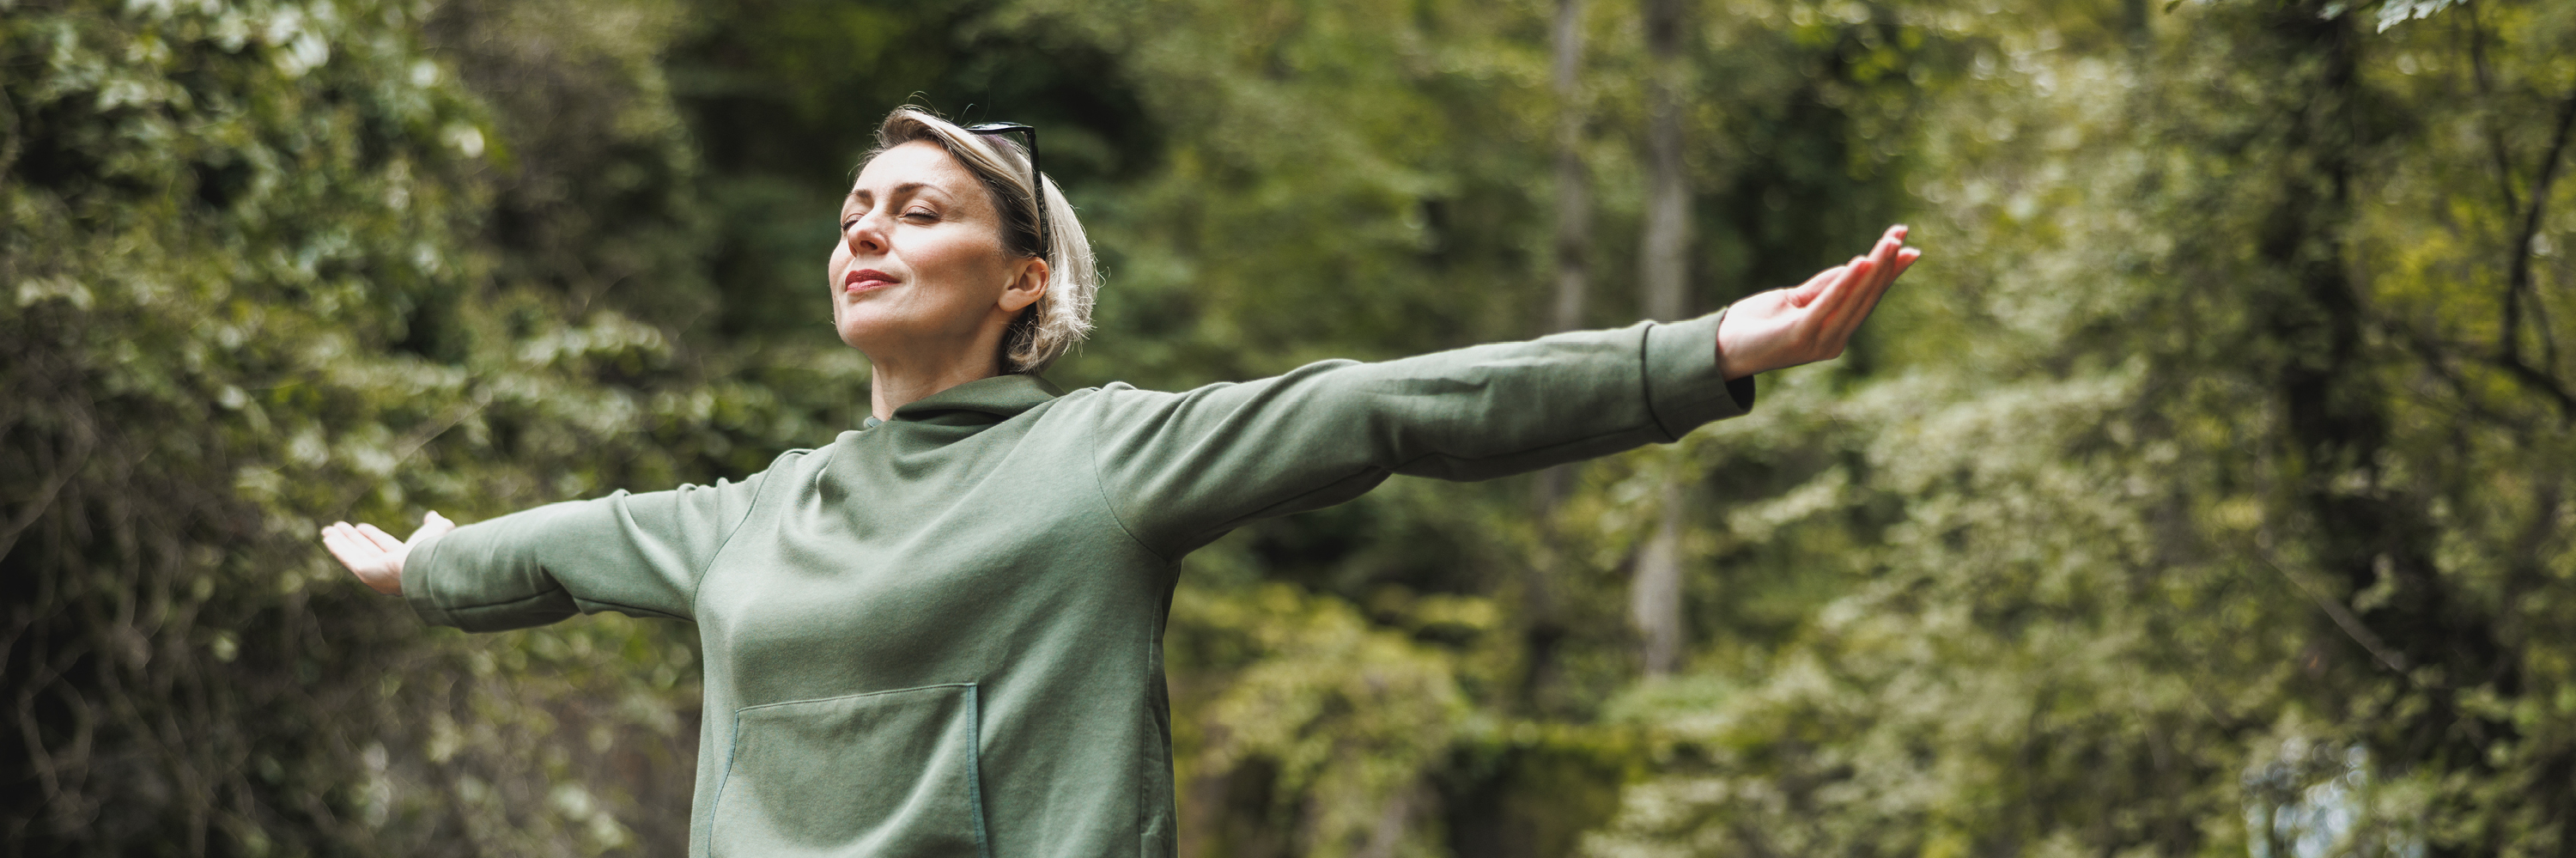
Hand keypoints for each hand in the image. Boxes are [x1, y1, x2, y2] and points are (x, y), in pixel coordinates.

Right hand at [321, 511, 454, 594]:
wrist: (425, 564)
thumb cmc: (433, 548)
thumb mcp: (438, 529)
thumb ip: (435, 523)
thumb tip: (432, 516)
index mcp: (405, 560)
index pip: (384, 546)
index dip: (371, 536)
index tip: (360, 526)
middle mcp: (389, 569)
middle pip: (365, 551)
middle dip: (351, 539)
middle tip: (337, 527)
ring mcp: (376, 573)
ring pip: (354, 554)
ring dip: (340, 542)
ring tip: (327, 530)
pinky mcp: (365, 574)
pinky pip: (348, 559)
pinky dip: (337, 548)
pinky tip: (327, 538)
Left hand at [1715, 225, 1921, 378]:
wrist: (1720, 349)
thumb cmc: (1756, 325)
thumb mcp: (1796, 300)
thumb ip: (1825, 287)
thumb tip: (1857, 266)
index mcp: (1835, 333)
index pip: (1868, 298)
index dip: (1889, 273)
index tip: (1910, 247)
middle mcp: (1833, 341)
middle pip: (1866, 297)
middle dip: (1886, 265)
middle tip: (1902, 235)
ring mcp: (1818, 341)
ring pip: (1853, 299)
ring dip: (1873, 268)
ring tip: (1888, 243)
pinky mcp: (1800, 336)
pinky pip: (1827, 305)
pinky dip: (1844, 283)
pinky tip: (1859, 263)